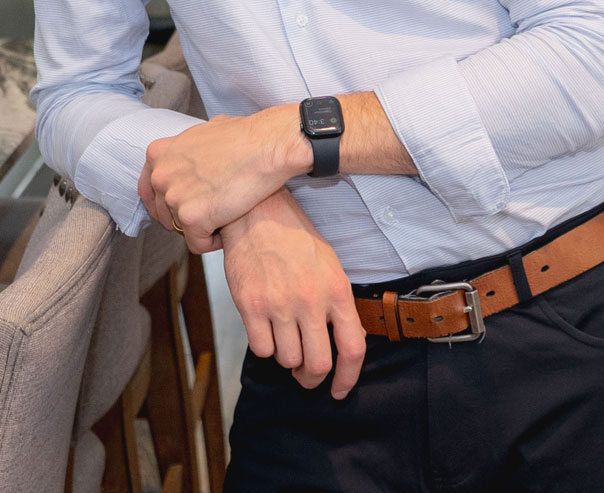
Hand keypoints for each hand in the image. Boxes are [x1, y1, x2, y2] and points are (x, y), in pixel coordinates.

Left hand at [138, 105, 302, 253]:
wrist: (266, 146)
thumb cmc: (244, 136)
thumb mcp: (204, 131)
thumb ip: (189, 149)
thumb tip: (193, 153)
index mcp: (159, 154)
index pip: (149, 191)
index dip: (166, 204)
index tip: (184, 209)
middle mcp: (160, 175)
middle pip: (164, 214)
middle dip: (186, 217)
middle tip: (211, 214)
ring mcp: (174, 197)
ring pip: (181, 229)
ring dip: (201, 228)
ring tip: (224, 218)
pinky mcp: (191, 218)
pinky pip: (197, 244)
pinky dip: (212, 242)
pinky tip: (228, 229)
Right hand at [220, 189, 366, 397]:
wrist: (257, 213)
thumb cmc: (295, 239)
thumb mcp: (330, 265)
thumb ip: (339, 304)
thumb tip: (346, 340)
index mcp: (337, 291)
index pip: (352, 349)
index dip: (348, 378)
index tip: (339, 390)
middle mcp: (310, 300)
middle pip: (318, 364)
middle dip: (311, 378)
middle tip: (305, 374)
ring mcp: (279, 303)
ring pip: (287, 359)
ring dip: (286, 357)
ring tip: (283, 339)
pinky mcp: (250, 304)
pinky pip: (261, 348)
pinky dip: (264, 346)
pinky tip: (265, 329)